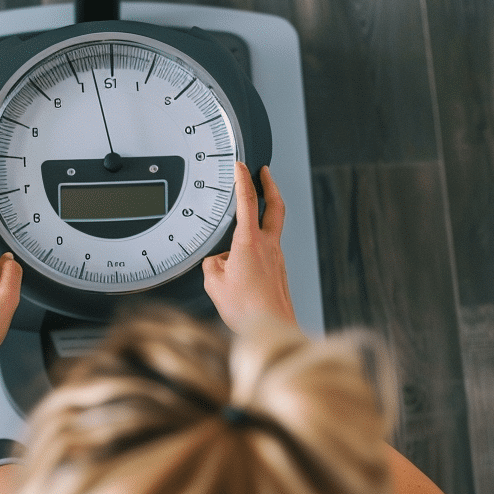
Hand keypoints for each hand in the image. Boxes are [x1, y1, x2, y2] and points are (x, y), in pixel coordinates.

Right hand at [202, 163, 294, 330]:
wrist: (273, 327)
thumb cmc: (248, 310)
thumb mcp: (214, 284)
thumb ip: (213, 266)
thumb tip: (218, 263)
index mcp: (250, 243)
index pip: (248, 201)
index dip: (243, 179)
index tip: (241, 166)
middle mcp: (269, 246)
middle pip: (275, 206)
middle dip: (270, 185)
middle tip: (265, 173)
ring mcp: (277, 258)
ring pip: (272, 229)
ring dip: (262, 218)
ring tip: (246, 223)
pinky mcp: (279, 271)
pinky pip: (268, 251)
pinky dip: (258, 246)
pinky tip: (245, 259)